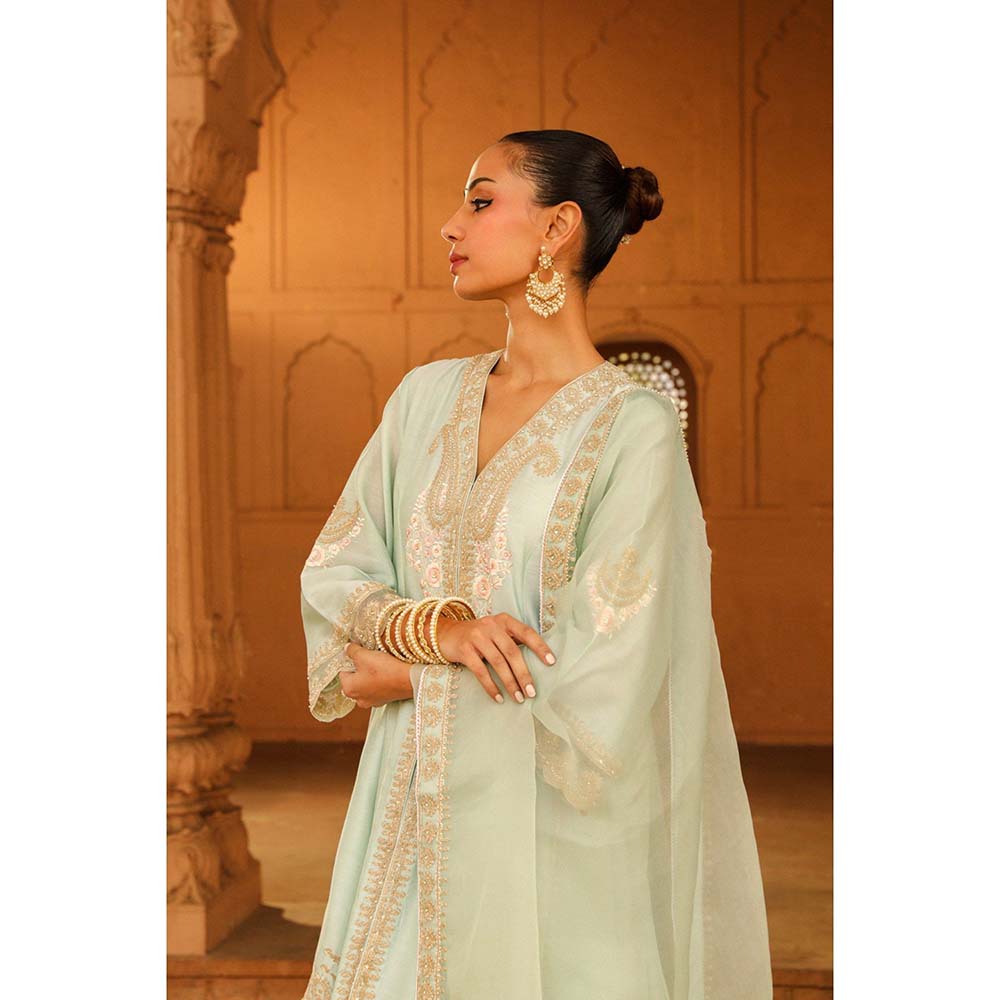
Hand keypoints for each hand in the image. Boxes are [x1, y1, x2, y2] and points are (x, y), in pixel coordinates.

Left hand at [339, 642, 412, 708]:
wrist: (408, 680)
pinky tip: (386, 673)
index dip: (350, 660)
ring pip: (365, 683)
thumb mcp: (364, 655)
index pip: (342, 671)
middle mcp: (358, 699)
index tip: (358, 653)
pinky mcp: (383, 700)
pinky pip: (376, 688)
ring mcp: (371, 701)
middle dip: (360, 668)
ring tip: (378, 664)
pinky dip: (379, 681)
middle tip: (369, 658)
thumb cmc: (384, 670)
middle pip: (354, 678)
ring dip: (369, 674)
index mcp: (348, 689)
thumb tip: (347, 648)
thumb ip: (352, 651)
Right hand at [436, 612, 556, 703]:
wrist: (446, 634)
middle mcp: (491, 626)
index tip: (551, 662)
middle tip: (531, 692)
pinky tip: (498, 698)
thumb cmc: (478, 637)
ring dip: (509, 683)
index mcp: (504, 620)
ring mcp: (477, 636)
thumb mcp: (495, 632)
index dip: (540, 647)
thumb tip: (536, 665)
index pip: (526, 633)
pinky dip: (490, 686)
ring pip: (498, 663)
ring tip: (518, 698)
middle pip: (512, 652)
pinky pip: (480, 671)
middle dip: (524, 674)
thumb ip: (512, 641)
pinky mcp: (464, 649)